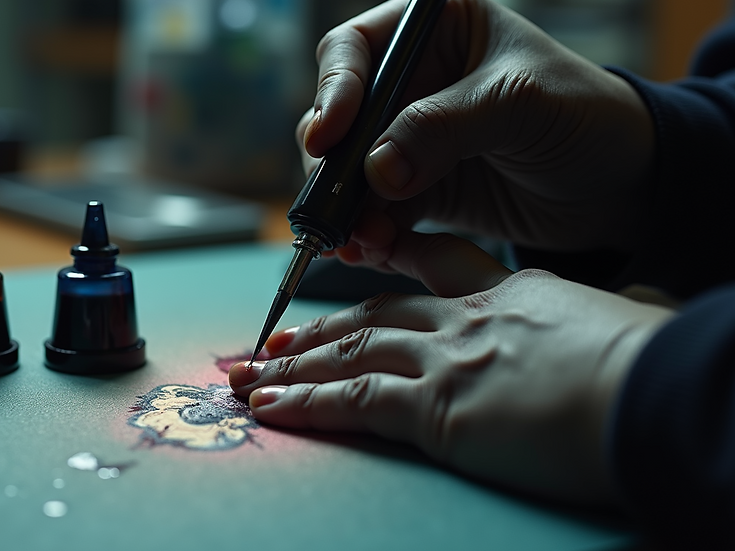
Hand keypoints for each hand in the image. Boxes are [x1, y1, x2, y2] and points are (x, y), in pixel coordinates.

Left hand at [229, 232, 672, 504]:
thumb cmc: (651, 366)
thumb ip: (596, 318)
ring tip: (251, 374)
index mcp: (511, 295)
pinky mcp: (436, 408)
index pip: (437, 266)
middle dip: (318, 328)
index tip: (355, 261)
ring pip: (351, 354)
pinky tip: (270, 407)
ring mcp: (447, 361)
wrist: (654, 393)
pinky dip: (305, 404)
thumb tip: (623, 315)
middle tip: (275, 337)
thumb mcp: (620, 323)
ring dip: (294, 365)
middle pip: (374, 314)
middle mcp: (467, 320)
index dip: (388, 263)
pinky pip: (353, 403)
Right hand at [298, 0, 653, 271]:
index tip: (328, 137)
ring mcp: (409, 140)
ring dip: (345, 209)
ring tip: (358, 241)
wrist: (621, 184)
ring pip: (348, 173)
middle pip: (338, 119)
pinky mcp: (417, 190)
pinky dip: (368, 234)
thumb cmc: (584, 114)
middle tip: (336, 206)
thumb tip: (377, 170)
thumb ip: (443, 127)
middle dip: (332, 167)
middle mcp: (410, 83)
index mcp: (432, 32)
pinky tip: (372, 252)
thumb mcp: (517, 103)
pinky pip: (374, 211)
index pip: (355, 51)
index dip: (334, 91)